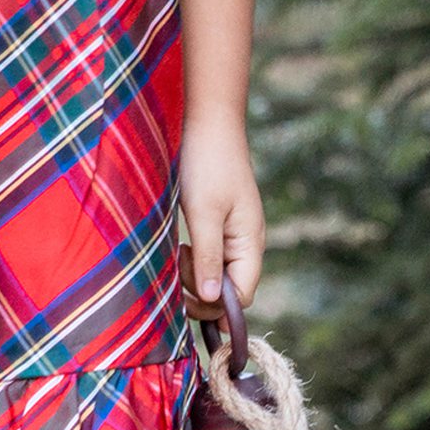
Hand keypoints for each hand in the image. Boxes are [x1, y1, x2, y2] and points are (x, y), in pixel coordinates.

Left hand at [178, 123, 264, 318]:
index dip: (215, 306)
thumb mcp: (204, 213)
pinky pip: (210, 258)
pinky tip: (182, 244)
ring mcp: (234, 236)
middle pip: (229, 291)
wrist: (208, 123)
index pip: (241, 296)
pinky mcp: (220, 226)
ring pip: (216, 275)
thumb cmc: (207, 164)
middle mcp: (246, 244)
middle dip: (202, 290)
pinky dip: (194, 260)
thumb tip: (212, 300)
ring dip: (195, 274)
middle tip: (179, 264)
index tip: (185, 294)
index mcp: (250, 243)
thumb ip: (208, 257)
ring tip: (180, 250)